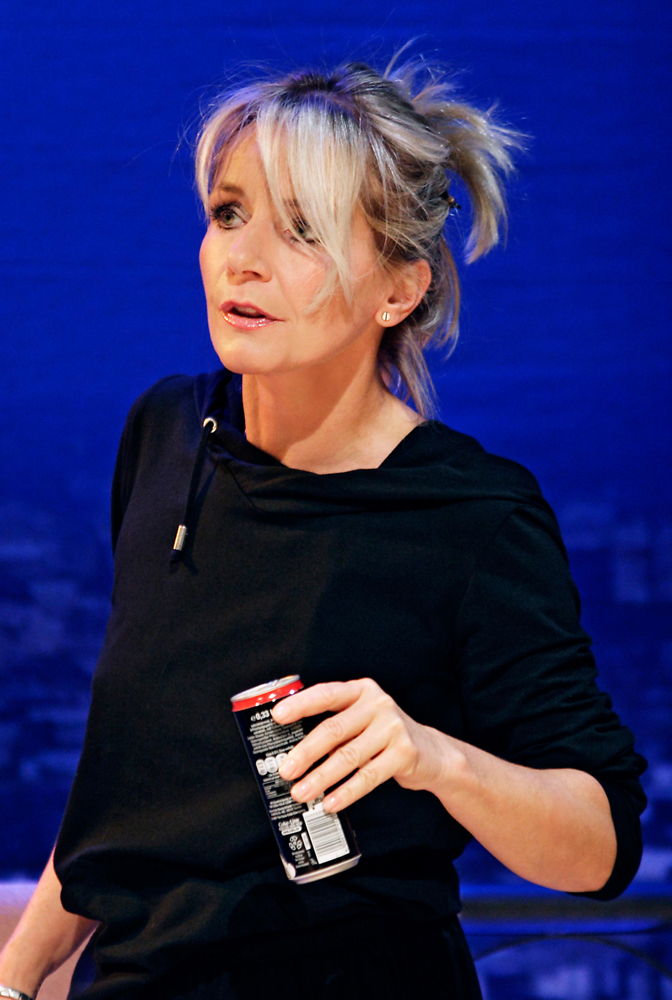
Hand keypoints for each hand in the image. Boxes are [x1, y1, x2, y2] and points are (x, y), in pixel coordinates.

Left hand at [271, 678, 444, 811]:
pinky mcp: (404, 753)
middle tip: (284, 770)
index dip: (300, 704)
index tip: (277, 717)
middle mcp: (378, 704)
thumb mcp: (361, 720)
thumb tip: (290, 751)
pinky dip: (346, 792)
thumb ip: (334, 725)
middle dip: (305, 752)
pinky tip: (330, 802)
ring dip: (321, 778)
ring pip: (348, 755)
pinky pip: (369, 776)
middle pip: (334, 729)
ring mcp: (393, 728)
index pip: (326, 694)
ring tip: (300, 793)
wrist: (431, 752)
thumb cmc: (382, 736)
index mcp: (360, 690)